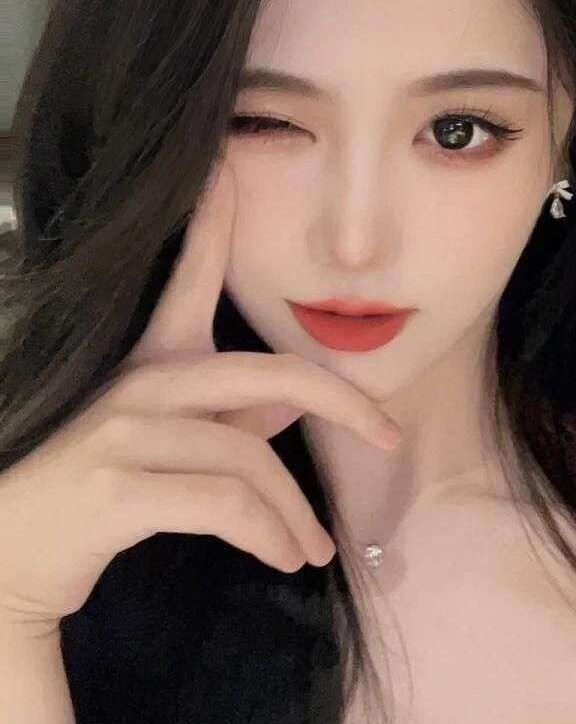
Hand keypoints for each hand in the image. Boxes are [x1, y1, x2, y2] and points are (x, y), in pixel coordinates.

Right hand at [0, 160, 400, 639]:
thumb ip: (231, 422)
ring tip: (311, 550)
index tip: (230, 161)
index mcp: (149, 363)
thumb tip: (296, 401)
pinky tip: (283, 558)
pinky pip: (225, 504)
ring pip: (251, 458)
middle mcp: (138, 383)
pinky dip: (269, 534)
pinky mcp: (117, 487)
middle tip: (389, 437)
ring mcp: (123, 431)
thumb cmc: (88, 501)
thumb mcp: (165, 449)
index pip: (188, 276)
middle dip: (343, 403)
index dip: (212, 220)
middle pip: (268, 374)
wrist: (6, 562)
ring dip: (295, 514)